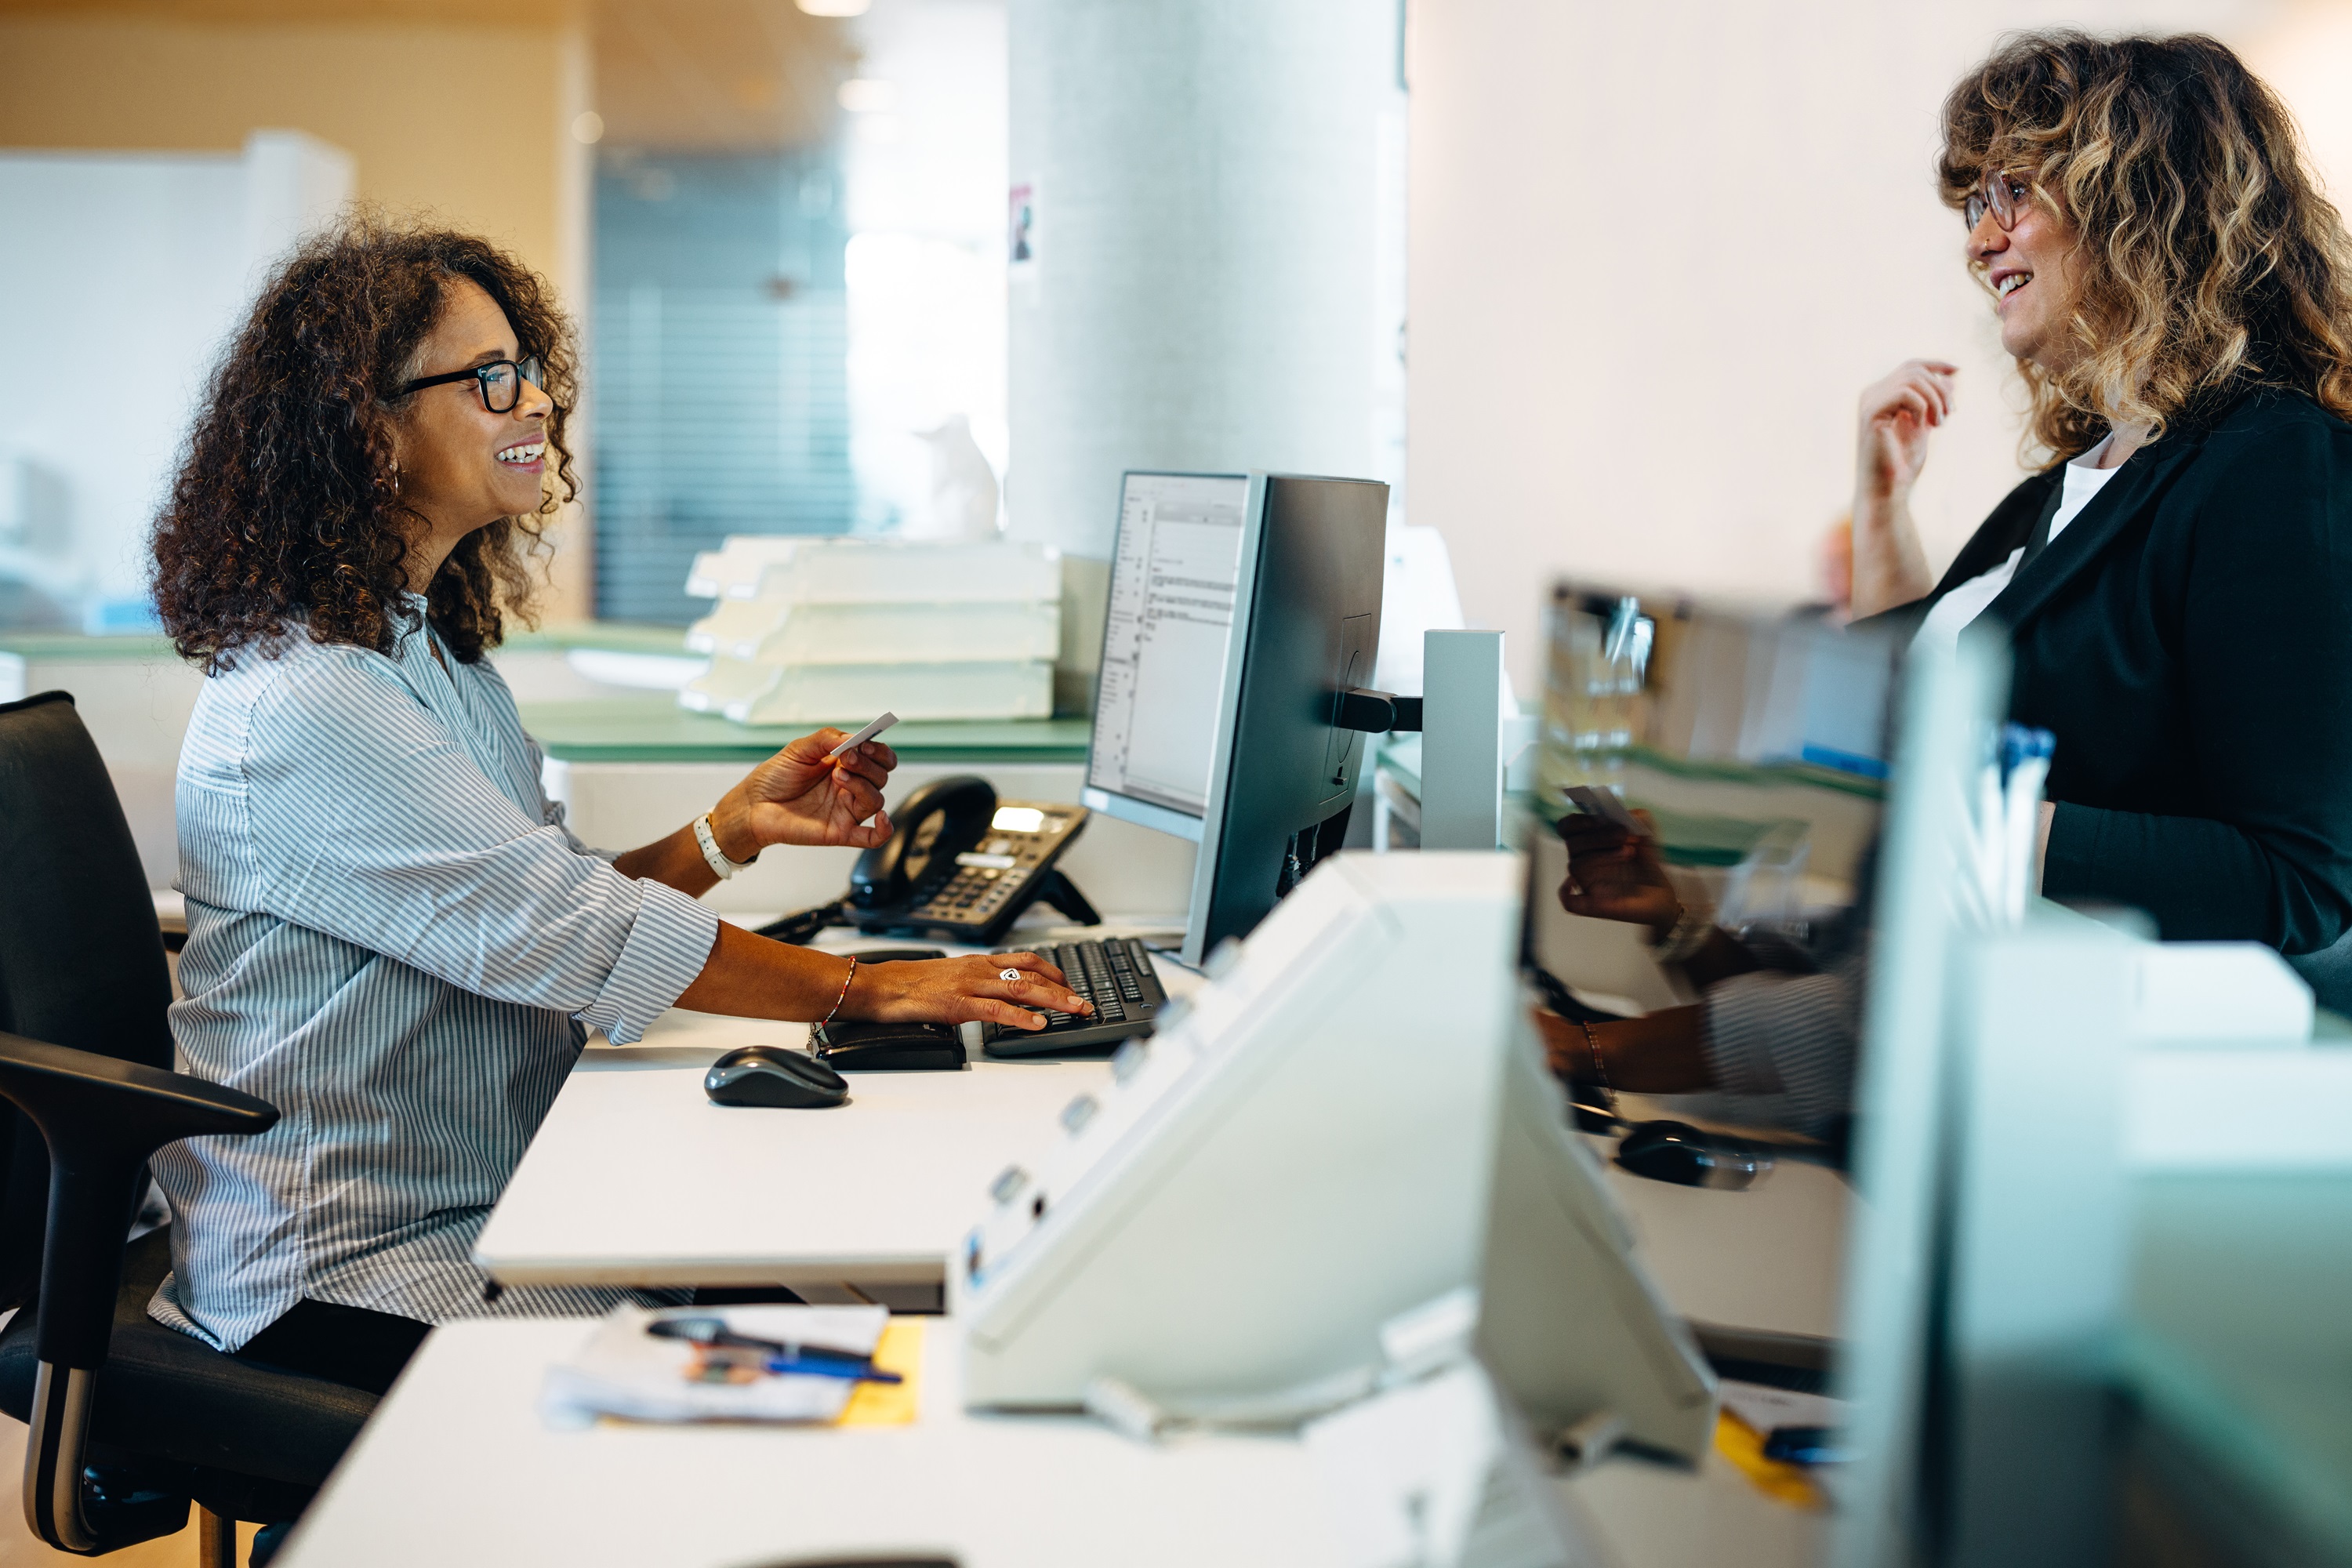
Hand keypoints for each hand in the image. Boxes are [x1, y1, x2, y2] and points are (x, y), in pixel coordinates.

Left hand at [709, 729, 900, 856]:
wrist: (753, 804)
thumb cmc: (774, 778)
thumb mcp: (799, 749)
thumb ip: (827, 739)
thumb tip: (854, 739)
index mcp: (845, 765)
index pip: (879, 758)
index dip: (878, 751)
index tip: (863, 744)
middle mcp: (850, 787)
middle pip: (881, 777)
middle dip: (867, 765)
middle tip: (845, 759)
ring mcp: (846, 810)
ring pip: (876, 800)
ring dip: (864, 785)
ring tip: (839, 777)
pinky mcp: (841, 832)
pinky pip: (873, 837)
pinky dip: (884, 829)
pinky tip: (881, 818)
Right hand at [840, 951, 1093, 1031]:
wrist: (881, 986)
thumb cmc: (910, 984)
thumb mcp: (951, 977)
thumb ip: (977, 984)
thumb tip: (999, 998)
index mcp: (978, 962)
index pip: (1026, 960)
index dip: (1054, 971)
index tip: (1071, 985)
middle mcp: (979, 969)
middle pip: (1032, 973)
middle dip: (1064, 988)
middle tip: (1085, 1003)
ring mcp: (970, 985)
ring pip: (1022, 989)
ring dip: (1054, 1000)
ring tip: (1075, 1011)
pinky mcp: (958, 1005)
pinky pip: (997, 1011)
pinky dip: (1022, 1018)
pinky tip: (1038, 1025)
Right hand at [1557, 810, 1680, 938]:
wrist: (1662, 893)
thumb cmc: (1647, 863)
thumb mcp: (1648, 834)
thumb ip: (1640, 818)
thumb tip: (1628, 816)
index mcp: (1591, 842)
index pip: (1567, 827)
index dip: (1576, 821)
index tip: (1597, 820)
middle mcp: (1585, 861)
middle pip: (1572, 843)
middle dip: (1598, 836)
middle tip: (1624, 834)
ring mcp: (1587, 883)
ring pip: (1575, 866)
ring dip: (1600, 856)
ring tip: (1629, 852)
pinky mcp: (1592, 904)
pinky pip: (1569, 902)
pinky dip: (1566, 893)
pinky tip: (1576, 885)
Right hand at [1856, 359, 1957, 505]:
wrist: (1888, 490)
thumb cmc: (1903, 464)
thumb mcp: (1926, 426)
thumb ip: (1934, 402)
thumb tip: (1951, 379)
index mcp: (1880, 395)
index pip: (1910, 366)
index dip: (1936, 364)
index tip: (1959, 370)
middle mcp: (1871, 394)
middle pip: (1914, 369)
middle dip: (1940, 388)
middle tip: (1950, 414)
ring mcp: (1869, 402)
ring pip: (1912, 378)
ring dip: (1935, 399)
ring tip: (1940, 423)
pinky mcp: (1871, 412)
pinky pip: (1906, 393)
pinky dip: (1922, 407)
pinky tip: (1923, 428)